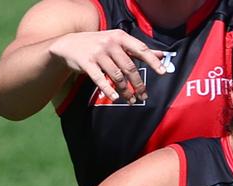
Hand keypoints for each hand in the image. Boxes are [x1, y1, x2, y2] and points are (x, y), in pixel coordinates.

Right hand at [49, 30, 166, 103]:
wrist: (69, 44)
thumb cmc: (98, 44)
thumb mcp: (117, 42)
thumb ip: (138, 50)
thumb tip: (161, 55)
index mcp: (120, 37)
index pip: (140, 49)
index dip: (153, 61)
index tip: (163, 72)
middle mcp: (110, 43)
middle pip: (129, 67)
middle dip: (138, 84)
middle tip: (144, 96)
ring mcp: (97, 53)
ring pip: (117, 76)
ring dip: (126, 91)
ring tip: (131, 100)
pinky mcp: (87, 63)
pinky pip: (100, 79)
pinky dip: (108, 90)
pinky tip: (115, 97)